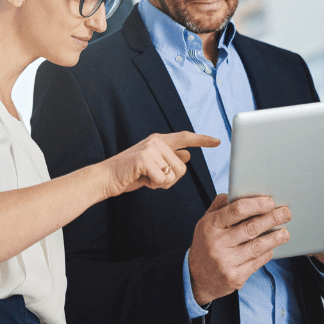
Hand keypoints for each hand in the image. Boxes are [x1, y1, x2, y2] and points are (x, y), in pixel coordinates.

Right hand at [101, 132, 219, 196]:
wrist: (105, 178)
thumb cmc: (129, 173)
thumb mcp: (153, 165)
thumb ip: (169, 159)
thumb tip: (187, 155)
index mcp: (158, 141)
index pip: (185, 138)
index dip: (202, 140)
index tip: (218, 141)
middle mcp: (156, 141)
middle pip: (183, 167)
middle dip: (171, 180)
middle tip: (151, 178)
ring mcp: (150, 149)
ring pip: (174, 175)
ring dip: (161, 183)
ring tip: (145, 178)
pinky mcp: (144, 159)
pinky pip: (163, 179)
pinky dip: (153, 185)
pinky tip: (141, 179)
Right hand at [188, 193, 290, 304]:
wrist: (196, 278)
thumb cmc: (205, 245)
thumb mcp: (205, 223)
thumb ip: (220, 206)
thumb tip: (238, 192)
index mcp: (210, 225)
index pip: (236, 210)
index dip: (257, 204)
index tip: (270, 202)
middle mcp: (217, 243)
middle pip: (251, 228)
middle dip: (272, 218)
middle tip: (286, 213)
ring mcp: (226, 261)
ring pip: (258, 246)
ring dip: (275, 238)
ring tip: (285, 233)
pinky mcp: (235, 277)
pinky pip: (257, 262)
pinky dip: (267, 253)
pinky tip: (272, 247)